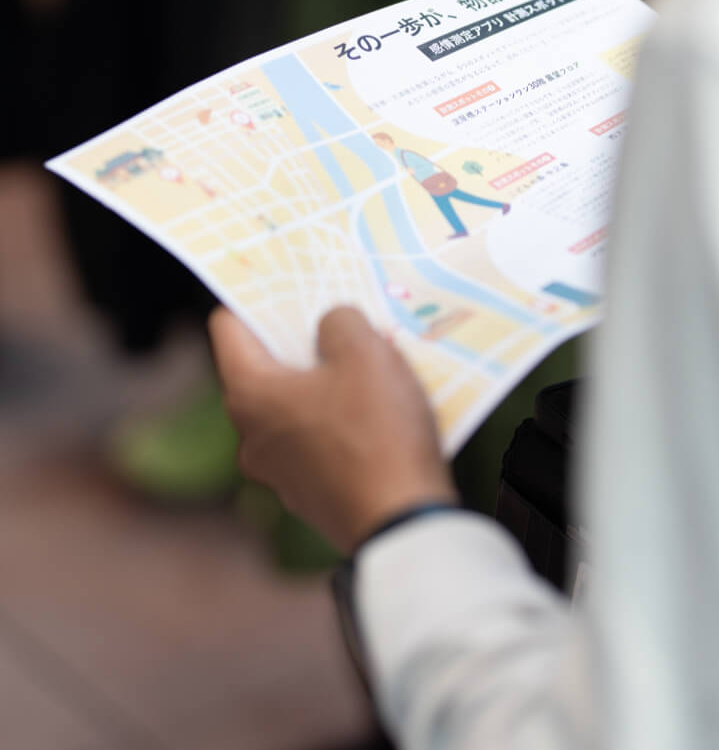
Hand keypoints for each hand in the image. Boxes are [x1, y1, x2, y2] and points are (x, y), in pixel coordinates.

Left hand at [209, 306, 457, 552]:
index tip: (284, 283)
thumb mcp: (365, 353)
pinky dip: (341, 424)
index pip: (228, 330)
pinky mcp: (311, 496)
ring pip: (296, 408)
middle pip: (266, 370)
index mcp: (250, 395)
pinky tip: (381, 415)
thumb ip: (339, 322)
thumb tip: (330, 327)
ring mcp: (279, 473)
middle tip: (341, 322)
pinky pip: (319, 443)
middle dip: (302, 344)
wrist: (402, 521)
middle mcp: (251, 437)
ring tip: (372, 368)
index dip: (255, 300)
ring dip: (326, 386)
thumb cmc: (377, 430)